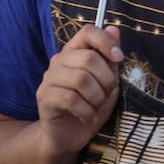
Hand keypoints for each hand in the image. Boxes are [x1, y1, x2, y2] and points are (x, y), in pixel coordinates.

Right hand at [34, 25, 122, 154]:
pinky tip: (89, 117)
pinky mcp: (44, 96)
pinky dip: (87, 111)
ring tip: (97, 106)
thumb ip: (110, 57)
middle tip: (107, 93)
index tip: (119, 58)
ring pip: (81, 79)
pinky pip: (71, 99)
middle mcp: (59, 60)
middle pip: (89, 58)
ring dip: (97, 97)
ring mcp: (49, 78)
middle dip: (107, 79)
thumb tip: (113, 28)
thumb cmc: (92, 104)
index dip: (106, 42)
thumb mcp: (109, 80)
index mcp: (76, 51)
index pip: (88, 32)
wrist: (71, 135)